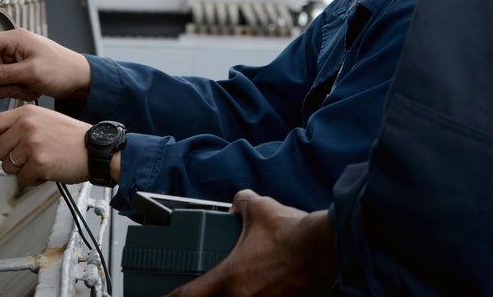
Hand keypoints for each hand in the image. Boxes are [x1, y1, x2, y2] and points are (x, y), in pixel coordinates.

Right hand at [0, 28, 90, 101]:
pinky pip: (7, 85)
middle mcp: (13, 48)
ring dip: (10, 88)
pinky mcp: (19, 72)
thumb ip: (3, 74)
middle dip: (1, 82)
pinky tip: (31, 88)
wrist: (80, 80)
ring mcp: (16, 61)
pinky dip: (18, 90)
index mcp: (16, 39)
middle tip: (18, 85)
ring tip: (28, 87)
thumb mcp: (32, 72)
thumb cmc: (63, 69)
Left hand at [0, 104, 95, 185]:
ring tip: (42, 160)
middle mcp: (26, 126)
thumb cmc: (70, 136)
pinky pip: (23, 179)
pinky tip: (48, 168)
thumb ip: (17, 126)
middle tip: (27, 156)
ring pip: (8, 166)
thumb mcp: (42, 119)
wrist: (95, 147)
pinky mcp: (39, 162)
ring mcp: (32, 144)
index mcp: (25, 113)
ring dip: (22, 169)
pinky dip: (34, 178)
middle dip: (7, 158)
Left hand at [166, 191, 337, 296]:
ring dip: (237, 293)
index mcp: (229, 279)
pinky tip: (266, 286)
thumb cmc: (291, 231)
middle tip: (211, 285)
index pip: (188, 296)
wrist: (326, 247)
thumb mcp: (259, 208)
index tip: (166, 296)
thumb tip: (235, 206)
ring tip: (247, 281)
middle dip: (211, 293)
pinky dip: (261, 294)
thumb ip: (240, 205)